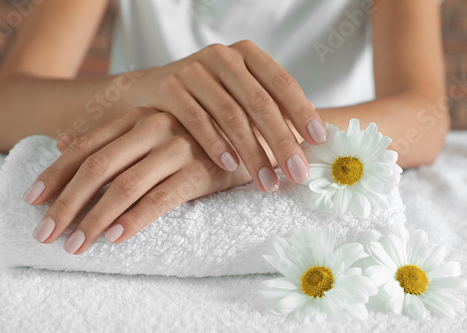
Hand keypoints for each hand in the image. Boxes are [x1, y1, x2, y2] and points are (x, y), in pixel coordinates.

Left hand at [23, 107, 251, 254]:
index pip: (85, 146)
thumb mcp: (149, 130)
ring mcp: (177, 148)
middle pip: (98, 167)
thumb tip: (61, 143)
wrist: (250, 138)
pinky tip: (115, 237)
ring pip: (126, 185)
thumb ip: (107, 137)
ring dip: (96, 218)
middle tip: (45, 233)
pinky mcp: (199, 171)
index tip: (32, 200)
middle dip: (67, 202)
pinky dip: (135, 219)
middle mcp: (153, 127)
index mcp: (136, 117)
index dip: (55, 174)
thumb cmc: (194, 139)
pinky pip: (161, 198)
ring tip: (76, 244)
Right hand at [135, 40, 326, 192]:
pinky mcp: (169, 87)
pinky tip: (230, 165)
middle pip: (260, 103)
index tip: (319, 141)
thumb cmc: (204, 99)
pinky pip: (197, 119)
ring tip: (267, 182)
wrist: (147, 91)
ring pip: (231, 115)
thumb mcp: (236, 94)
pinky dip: (215, 144)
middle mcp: (222, 57)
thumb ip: (266, 110)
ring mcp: (194, 70)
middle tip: (298, 173)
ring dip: (252, 152)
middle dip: (282, 141)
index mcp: (246, 55)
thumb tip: (308, 146)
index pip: (282, 83)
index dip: (303, 112)